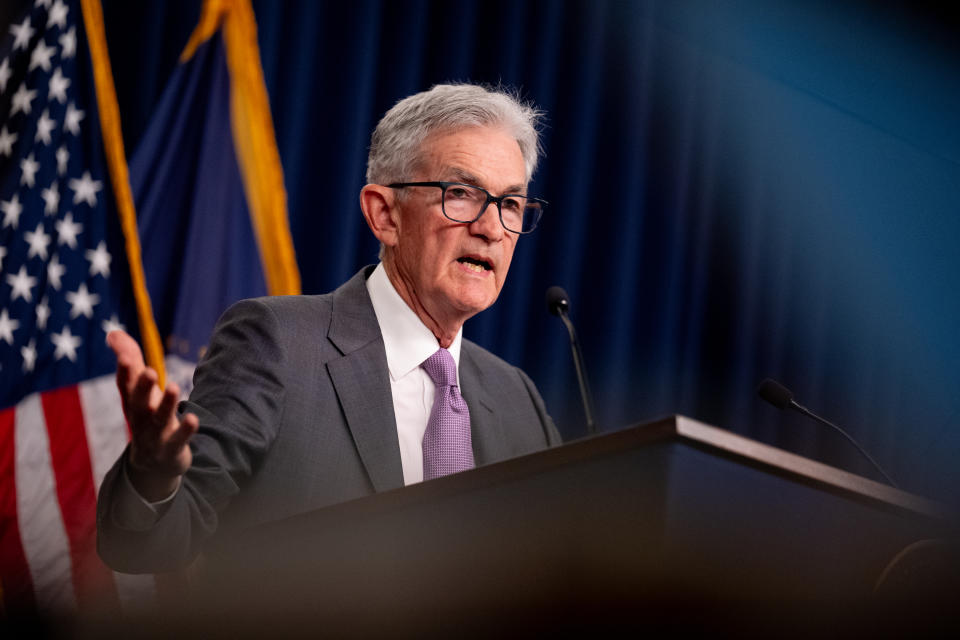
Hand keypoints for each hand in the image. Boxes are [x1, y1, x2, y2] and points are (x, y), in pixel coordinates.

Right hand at [107, 330, 198, 501]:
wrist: (152, 464)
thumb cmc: (146, 417)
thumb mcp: (137, 390)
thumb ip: (129, 360)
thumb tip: (113, 333)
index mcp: (132, 402)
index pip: (125, 386)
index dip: (124, 372)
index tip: (124, 357)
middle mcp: (141, 418)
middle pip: (139, 403)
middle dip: (143, 388)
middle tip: (148, 371)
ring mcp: (155, 435)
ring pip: (160, 419)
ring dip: (166, 404)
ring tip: (174, 387)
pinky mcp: (172, 449)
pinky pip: (178, 441)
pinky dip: (185, 431)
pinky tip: (194, 419)